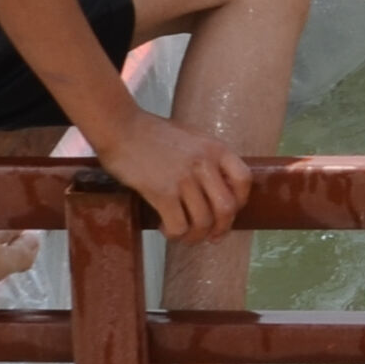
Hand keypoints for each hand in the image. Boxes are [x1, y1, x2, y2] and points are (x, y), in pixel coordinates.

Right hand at [97, 108, 250, 243]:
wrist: (120, 127)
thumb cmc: (152, 133)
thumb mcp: (191, 138)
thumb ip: (207, 158)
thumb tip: (217, 188)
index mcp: (215, 148)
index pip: (243, 180)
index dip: (240, 201)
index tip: (229, 212)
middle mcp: (204, 163)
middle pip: (227, 208)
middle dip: (221, 228)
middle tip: (210, 236)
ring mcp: (184, 178)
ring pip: (202, 222)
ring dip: (194, 236)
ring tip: (183, 234)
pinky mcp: (162, 192)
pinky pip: (178, 225)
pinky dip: (174, 234)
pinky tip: (165, 228)